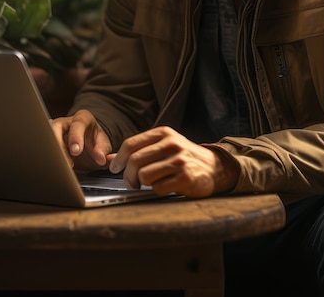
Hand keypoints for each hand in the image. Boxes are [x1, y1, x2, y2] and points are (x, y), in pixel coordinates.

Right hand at [51, 109, 111, 171]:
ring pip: (46, 138)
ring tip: (61, 168)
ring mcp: (54, 131)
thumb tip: (102, 158)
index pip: (78, 123)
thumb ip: (104, 151)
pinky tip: (53, 168)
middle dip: (60, 145)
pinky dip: (47, 158)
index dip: (76, 136)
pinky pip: (43, 148)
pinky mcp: (48, 141)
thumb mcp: (103, 145)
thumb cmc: (94, 142)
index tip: (76, 151)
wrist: (87, 146)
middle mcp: (66, 122)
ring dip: (52, 153)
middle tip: (68, 163)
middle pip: (56, 127)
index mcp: (82, 118)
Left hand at [108, 126, 239, 197]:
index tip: (115, 168)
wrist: (214, 167)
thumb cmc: (184, 157)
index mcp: (164, 133)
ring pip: (144, 175)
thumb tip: (109, 159)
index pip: (131, 144)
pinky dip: (157, 190)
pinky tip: (165, 186)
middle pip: (135, 161)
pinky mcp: (185, 178)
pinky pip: (158, 188)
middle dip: (128, 175)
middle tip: (131, 182)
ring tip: (150, 183)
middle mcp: (171, 144)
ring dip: (143, 184)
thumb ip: (139, 150)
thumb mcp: (164, 146)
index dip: (119, 158)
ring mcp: (179, 160)